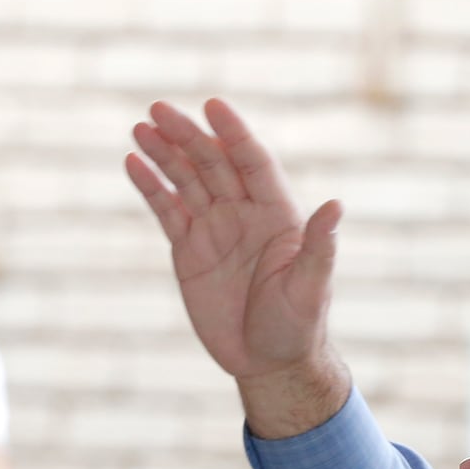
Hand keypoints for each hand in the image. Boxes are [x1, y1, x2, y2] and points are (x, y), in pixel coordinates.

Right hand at [126, 100, 348, 433]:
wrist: (268, 362)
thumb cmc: (298, 326)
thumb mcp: (311, 288)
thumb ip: (320, 247)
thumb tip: (337, 205)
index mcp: (279, 216)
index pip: (254, 163)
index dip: (235, 135)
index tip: (213, 106)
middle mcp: (246, 214)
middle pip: (214, 164)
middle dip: (189, 137)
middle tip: (158, 109)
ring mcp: (215, 229)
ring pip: (187, 181)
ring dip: (164, 153)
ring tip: (140, 128)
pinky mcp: (189, 249)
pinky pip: (167, 210)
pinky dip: (150, 187)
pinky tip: (133, 163)